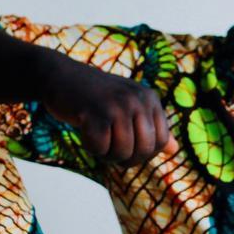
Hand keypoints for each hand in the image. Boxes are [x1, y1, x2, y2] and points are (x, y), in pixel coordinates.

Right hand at [39, 54, 177, 164]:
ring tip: (97, 138)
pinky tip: (85, 131)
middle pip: (144, 151)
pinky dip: (91, 147)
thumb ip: (150, 126)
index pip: (161, 142)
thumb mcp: (128, 105)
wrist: (59, 75)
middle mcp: (137, 99)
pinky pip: (100, 148)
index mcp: (149, 97)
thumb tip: (174, 149)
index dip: (143, 153)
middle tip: (109, 147)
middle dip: (125, 158)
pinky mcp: (94, 112)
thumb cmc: (95, 95)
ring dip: (106, 154)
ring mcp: (117, 104)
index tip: (126, 146)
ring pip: (122, 153)